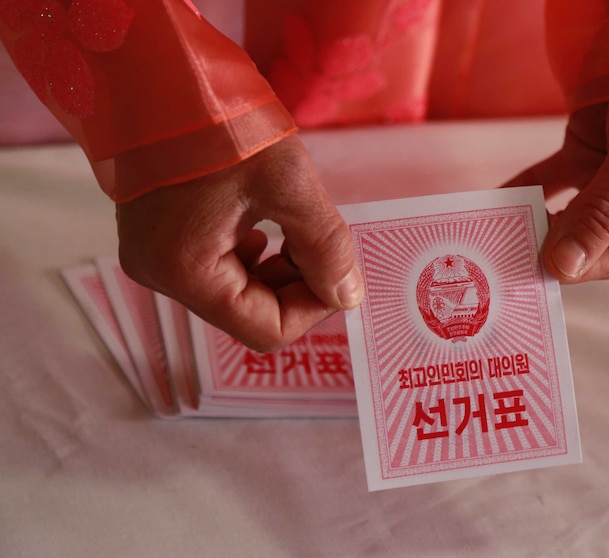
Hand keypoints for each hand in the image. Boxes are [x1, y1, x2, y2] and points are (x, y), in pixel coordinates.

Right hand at [115, 134, 363, 352]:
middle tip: (319, 242)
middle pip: (250, 313)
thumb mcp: (287, 182)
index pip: (266, 331)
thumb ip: (325, 246)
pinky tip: (263, 219)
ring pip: (236, 292)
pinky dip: (251, 253)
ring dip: (277, 269)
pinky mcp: (157, 238)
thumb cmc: (218, 119)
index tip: (338, 272)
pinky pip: (215, 268)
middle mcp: (161, 276)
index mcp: (186, 271)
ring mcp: (154, 258)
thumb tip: (349, 296)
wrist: (156, 70)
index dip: (312, 308)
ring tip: (293, 224)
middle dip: (296, 285)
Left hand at [507, 99, 608, 281]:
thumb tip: (564, 266)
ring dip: (535, 221)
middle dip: (554, 246)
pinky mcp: (587, 156)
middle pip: (594, 239)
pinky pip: (551, 181)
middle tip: (513, 255)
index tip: (545, 269)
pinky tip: (496, 205)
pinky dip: (525, 190)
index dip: (586, 265)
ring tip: (500, 235)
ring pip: (569, 213)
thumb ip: (602, 213)